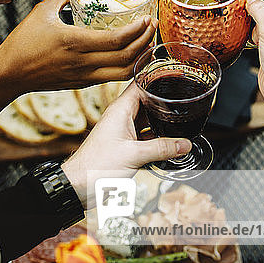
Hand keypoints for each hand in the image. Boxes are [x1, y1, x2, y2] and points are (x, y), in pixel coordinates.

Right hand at [0, 0, 158, 93]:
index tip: (147, 18)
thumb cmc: (23, 42)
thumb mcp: (42, 11)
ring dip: (141, 57)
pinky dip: (128, 67)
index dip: (137, 30)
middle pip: (128, 57)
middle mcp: (84, 62)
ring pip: (125, 72)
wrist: (9, 74)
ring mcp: (85, 76)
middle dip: (146, 41)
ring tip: (147, 41)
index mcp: (76, 42)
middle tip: (153, 26)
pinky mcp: (83, 83)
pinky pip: (113, 77)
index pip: (117, 40)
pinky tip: (131, 55)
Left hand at [63, 83, 191, 207]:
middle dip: (164, 101)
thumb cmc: (96, 166)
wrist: (79, 186)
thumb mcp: (134, 155)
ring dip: (160, 120)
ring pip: (146, 118)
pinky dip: (156, 135)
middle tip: (183, 101)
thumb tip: (184, 144)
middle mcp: (121, 116)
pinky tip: (168, 141)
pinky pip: (144, 134)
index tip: (174, 76)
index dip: (157, 79)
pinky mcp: (124, 144)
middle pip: (147, 100)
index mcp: (120, 109)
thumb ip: (162, 148)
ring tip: (180, 119)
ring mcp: (122, 129)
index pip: (140, 84)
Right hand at [246, 0, 263, 107]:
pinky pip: (257, 39)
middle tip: (259, 35)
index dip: (259, 8)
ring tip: (259, 44)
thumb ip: (260, 12)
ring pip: (258, 27)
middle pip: (263, 15)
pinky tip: (256, 49)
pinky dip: (253, 42)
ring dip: (254, 34)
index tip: (251, 15)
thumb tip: (251, 0)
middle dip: (255, 23)